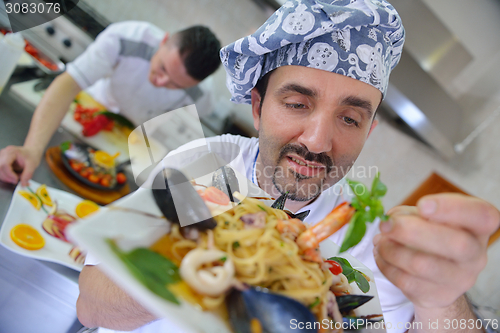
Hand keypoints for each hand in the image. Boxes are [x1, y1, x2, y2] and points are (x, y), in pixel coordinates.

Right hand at [0, 145, 41, 185]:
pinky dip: (5, 175)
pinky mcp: (0, 161)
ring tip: (16, 176)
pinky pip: (0, 170)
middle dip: (7, 177)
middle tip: (16, 181)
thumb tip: (23, 184)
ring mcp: (1, 156)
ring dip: (6, 177)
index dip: (9, 174)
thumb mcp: (32, 165)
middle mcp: (4, 153)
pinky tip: (12, 175)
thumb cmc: (31, 156)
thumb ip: (27, 175)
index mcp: (12, 152)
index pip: (5, 164)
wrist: (31, 152)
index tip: (16, 180)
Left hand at [373, 193, 499, 309]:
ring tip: (379, 241)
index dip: (451, 208)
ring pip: (422, 265)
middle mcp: (476, 255)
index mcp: (479, 227)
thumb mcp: (429, 216)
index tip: (422, 205)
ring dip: (391, 250)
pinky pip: (406, 282)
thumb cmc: (432, 234)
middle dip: (411, 231)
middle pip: (455, 244)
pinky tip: (381, 255)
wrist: (436, 275)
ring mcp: (460, 280)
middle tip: (385, 224)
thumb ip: (413, 213)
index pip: (480, 215)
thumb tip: (390, 221)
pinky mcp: (438, 297)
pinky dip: (386, 266)